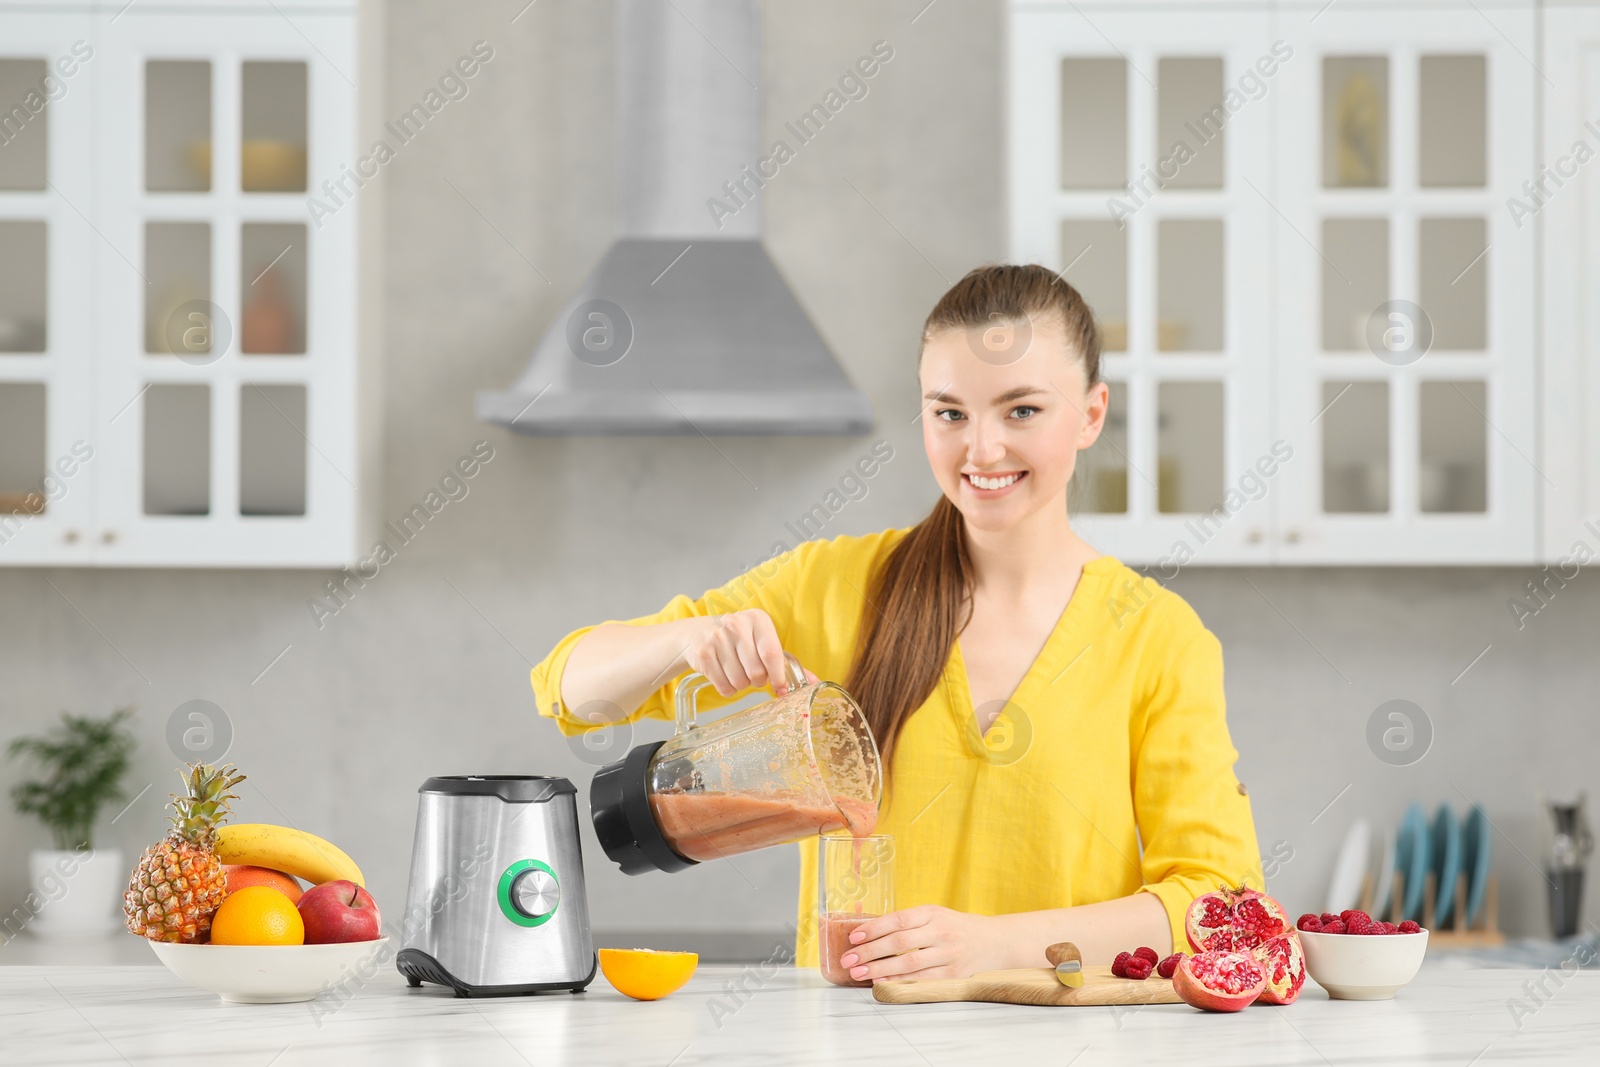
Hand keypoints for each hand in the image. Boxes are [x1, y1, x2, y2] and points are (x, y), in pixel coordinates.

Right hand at [684, 610, 815, 696]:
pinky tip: (724, 675)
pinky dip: (727, 688)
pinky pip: (723, 686)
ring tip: (737, 671)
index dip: (778, 676)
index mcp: (757, 619)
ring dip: (741, 685)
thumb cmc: (739, 640)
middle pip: (756, 672)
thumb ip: (787, 663)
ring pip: (739, 681)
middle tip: (752, 673)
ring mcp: (717, 638)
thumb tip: (816, 683)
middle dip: (757, 680)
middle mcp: (736, 625)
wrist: (698, 633)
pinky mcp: (702, 654)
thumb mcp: (762, 641)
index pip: (771, 653)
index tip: (781, 689)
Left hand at [837, 906, 1001, 981]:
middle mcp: (941, 932)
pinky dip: (899, 983)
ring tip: (858, 973)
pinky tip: (882, 984)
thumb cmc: (957, 928)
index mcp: (933, 913)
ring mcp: (948, 955)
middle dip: (869, 952)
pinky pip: (921, 981)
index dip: (873, 928)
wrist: (996, 942)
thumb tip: (869, 934)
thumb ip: (909, 923)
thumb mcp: (936, 915)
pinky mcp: (953, 975)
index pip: (898, 919)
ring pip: (908, 964)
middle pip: (899, 943)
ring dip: (879, 970)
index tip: (853, 937)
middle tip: (848, 959)